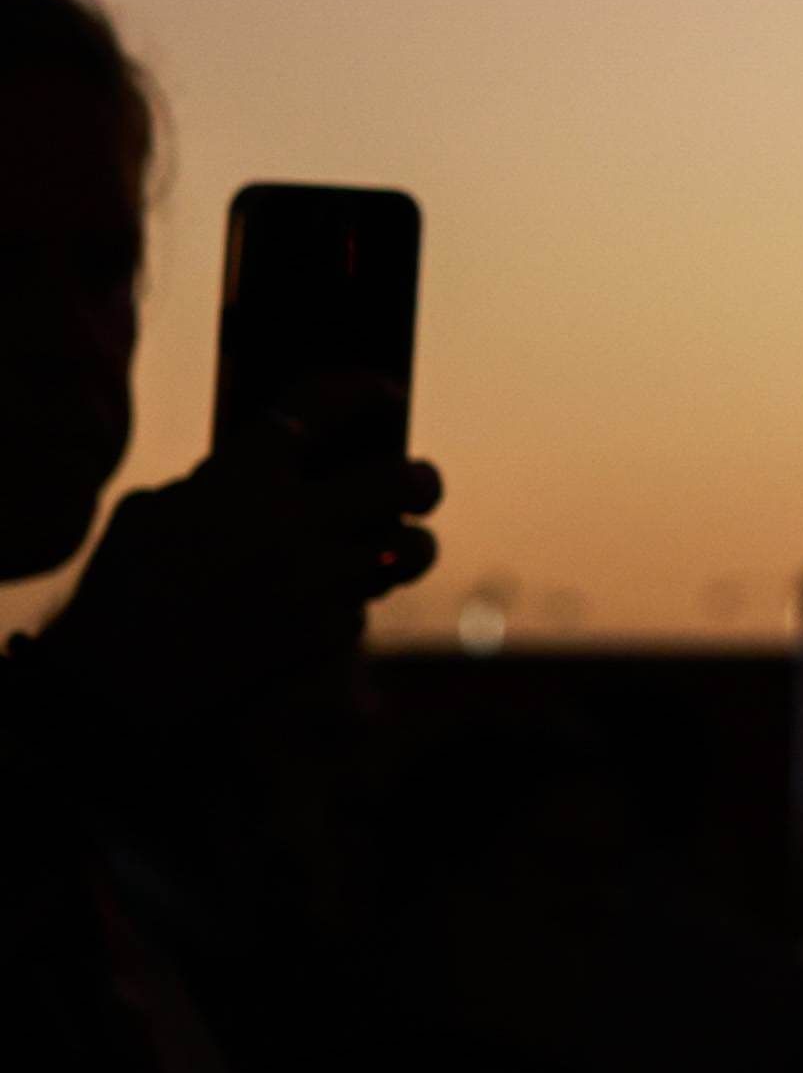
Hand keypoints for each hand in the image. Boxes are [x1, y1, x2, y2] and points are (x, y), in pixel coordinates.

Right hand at [32, 403, 440, 737]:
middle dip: (422, 479)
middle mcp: (290, 520)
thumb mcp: (150, 514)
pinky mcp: (323, 632)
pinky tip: (327, 605)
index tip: (387, 391)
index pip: (318, 404)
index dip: (362, 389)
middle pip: (402, 480)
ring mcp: (314, 579)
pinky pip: (363, 606)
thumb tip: (270, 474)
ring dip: (406, 547)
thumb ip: (215, 484)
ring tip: (395, 546)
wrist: (111, 684)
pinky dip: (349, 605)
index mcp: (239, 477)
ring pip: (408, 549)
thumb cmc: (121, 588)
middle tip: (419, 484)